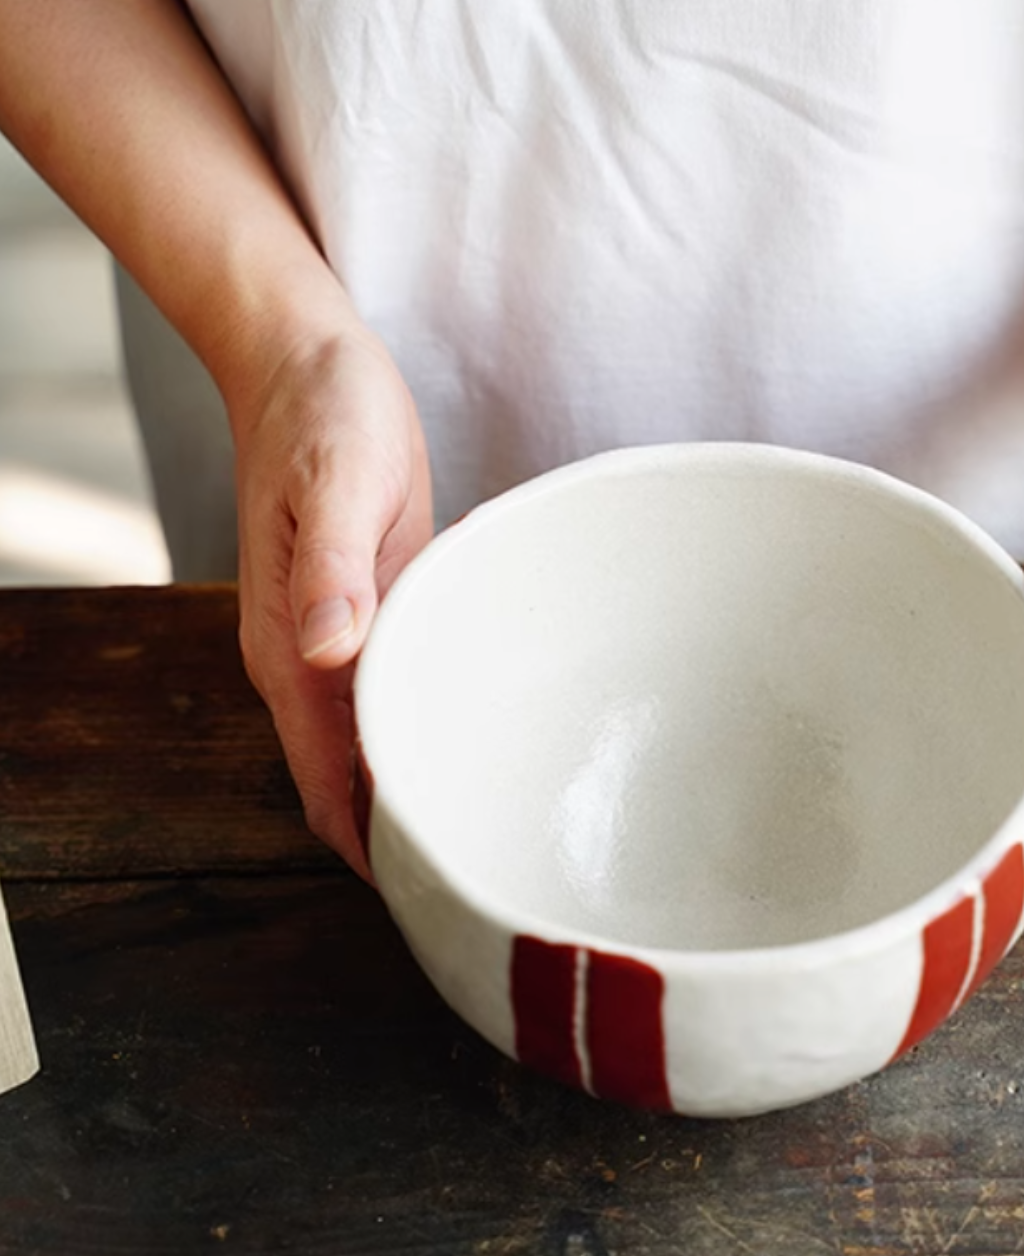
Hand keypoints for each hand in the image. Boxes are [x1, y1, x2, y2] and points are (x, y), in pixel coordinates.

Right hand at [234, 330, 433, 879]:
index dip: (368, 843)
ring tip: (498, 811)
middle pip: (352, 777)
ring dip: (426, 773)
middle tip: (488, 864)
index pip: (325, 781)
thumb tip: (327, 655)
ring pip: (382, 736)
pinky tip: (488, 714)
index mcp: (293, 652)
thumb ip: (332, 573)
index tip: (427, 890)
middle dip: (407, 827)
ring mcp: (347, 638)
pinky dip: (438, 712)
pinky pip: (407, 683)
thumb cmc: (321, 419)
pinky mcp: (381, 606)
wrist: (311, 365)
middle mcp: (314, 661)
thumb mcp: (336, 487)